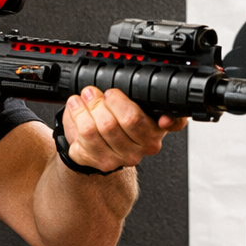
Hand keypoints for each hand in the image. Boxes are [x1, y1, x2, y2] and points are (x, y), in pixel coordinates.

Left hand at [62, 87, 186, 172]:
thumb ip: (140, 95)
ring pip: (100, 129)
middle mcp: (144, 147)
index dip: (162, 116)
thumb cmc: (117, 119)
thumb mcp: (135, 103)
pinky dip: (76, 118)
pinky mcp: (101, 162)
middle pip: (127, 120)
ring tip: (81, 98)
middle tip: (93, 92)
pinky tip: (77, 112)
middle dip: (105, 100)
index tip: (143, 108)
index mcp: (157, 129)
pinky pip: (84, 139)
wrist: (97, 143)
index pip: (169, 123)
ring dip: (84, 108)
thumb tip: (133, 82)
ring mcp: (123, 157)